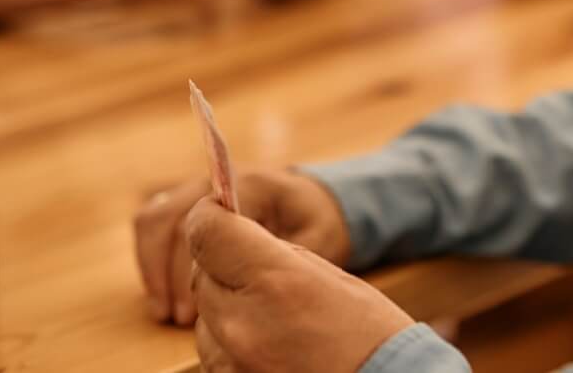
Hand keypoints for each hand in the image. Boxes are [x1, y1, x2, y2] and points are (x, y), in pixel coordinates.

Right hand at [134, 168, 350, 325]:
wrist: (310, 200)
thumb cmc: (314, 223)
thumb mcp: (315, 239)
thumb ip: (285, 257)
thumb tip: (251, 283)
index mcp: (249, 184)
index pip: (206, 219)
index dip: (191, 264)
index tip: (194, 306)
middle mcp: (215, 180)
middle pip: (169, 218)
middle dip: (167, 272)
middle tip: (178, 317)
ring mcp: (196, 187)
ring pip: (153, 219)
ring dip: (153, 267)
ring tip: (165, 312)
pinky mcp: (185, 201)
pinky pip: (152, 224)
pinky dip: (151, 260)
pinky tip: (162, 297)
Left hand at [187, 198, 412, 372]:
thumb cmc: (370, 336)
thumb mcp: (329, 278)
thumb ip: (276, 254)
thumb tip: (235, 236)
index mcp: (274, 281)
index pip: (207, 232)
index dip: (210, 216)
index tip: (219, 214)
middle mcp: (242, 325)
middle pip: (203, 276)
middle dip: (223, 267)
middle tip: (258, 273)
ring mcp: (231, 365)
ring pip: (205, 319)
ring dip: (227, 310)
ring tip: (273, 319)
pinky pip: (213, 354)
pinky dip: (230, 345)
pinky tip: (269, 346)